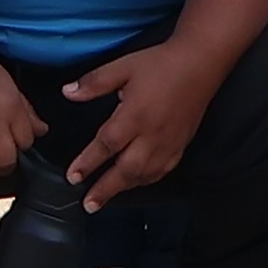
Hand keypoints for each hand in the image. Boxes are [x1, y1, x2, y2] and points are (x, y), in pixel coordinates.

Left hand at [56, 38, 231, 209]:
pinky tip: (135, 182)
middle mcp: (152, 135)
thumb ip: (94, 82)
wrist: (200, 63)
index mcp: (135, 116)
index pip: (106, 145)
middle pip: (126, 170)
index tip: (72, 177)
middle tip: (88, 204)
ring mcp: (169, 143)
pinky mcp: (180, 145)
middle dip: (105, 189)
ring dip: (124, 188)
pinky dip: (146, 180)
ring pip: (144, 175)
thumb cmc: (160, 64)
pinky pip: (162, 171)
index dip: (88, 163)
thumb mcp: (123, 67)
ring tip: (105, 198)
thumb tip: (67, 93)